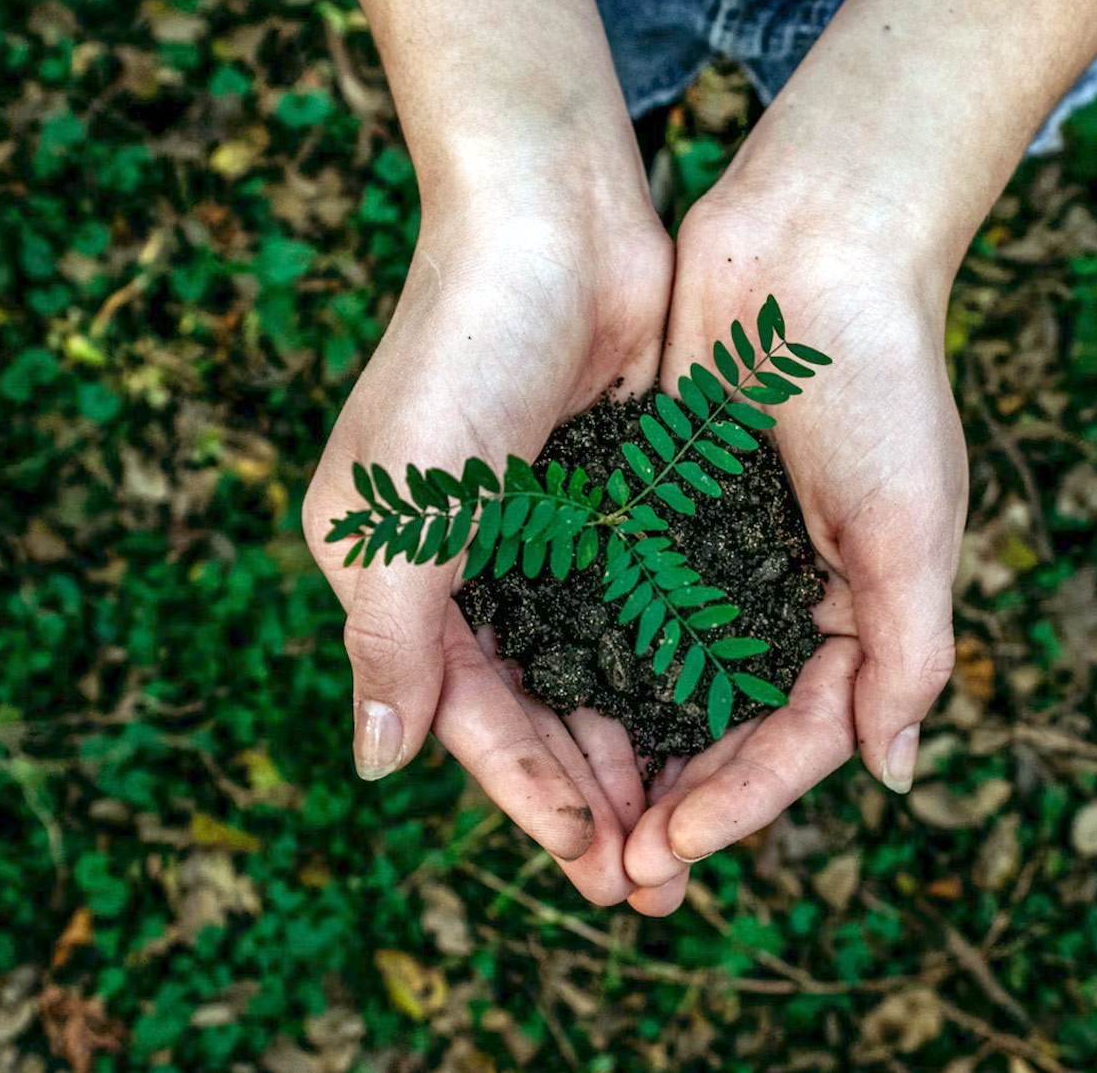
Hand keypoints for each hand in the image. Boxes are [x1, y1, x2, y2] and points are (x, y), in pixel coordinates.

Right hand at [304, 189, 670, 904]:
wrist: (553, 216)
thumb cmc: (462, 352)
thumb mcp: (404, 507)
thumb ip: (392, 638)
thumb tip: (378, 765)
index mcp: (398, 575)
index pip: (470, 716)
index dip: (531, 797)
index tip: (596, 868)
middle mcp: (468, 566)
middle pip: (535, 710)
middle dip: (591, 796)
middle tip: (656, 881)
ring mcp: (544, 535)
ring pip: (594, 672)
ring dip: (637, 748)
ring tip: (692, 826)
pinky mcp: (612, 499)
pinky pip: (642, 609)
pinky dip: (671, 668)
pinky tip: (717, 722)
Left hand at [620, 192, 965, 913]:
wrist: (815, 242)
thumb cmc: (880, 380)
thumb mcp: (910, 525)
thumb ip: (907, 652)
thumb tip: (891, 774)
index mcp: (857, 612)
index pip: (797, 738)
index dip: (739, 802)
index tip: (671, 849)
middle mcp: (784, 595)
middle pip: (724, 728)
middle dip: (675, 802)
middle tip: (614, 874)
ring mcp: (717, 553)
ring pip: (663, 679)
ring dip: (625, 751)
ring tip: (573, 819)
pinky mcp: (658, 505)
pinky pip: (620, 601)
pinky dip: (590, 656)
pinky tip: (542, 704)